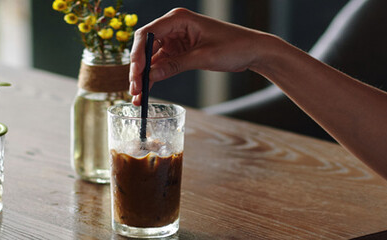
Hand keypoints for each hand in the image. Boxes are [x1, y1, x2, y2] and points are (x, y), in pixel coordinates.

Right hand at [127, 8, 277, 104]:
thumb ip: (175, 65)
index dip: (137, 54)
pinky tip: (146, 91)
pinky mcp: (179, 51)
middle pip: (145, 46)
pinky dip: (154, 77)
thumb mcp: (203, 57)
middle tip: (134, 90)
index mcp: (178, 19)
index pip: (147, 34)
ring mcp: (175, 39)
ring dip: (144, 76)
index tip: (136, 74)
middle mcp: (173, 26)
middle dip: (138, 69)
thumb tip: (150, 76)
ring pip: (151, 58)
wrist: (252, 50)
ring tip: (137, 97)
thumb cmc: (233, 46)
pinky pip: (161, 64)